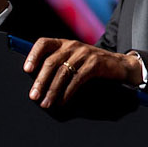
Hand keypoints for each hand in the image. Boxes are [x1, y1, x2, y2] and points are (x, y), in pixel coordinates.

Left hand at [22, 38, 142, 107]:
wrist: (120, 65)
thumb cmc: (92, 65)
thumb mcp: (74, 60)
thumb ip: (58, 65)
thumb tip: (37, 83)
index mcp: (64, 43)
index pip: (43, 43)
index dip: (33, 55)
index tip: (27, 70)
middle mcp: (73, 45)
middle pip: (51, 62)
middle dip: (40, 81)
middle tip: (34, 96)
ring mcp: (84, 54)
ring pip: (62, 72)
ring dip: (52, 90)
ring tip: (46, 103)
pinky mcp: (95, 63)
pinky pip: (77, 79)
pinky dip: (68, 92)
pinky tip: (63, 101)